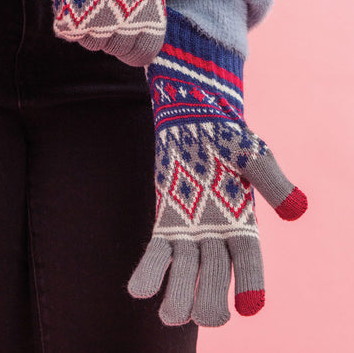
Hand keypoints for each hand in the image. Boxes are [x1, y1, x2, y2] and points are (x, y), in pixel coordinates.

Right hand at [36, 0, 166, 65]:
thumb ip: (148, 12)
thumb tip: (148, 41)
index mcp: (149, 8)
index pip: (146, 50)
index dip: (137, 53)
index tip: (130, 49)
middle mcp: (126, 18)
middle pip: (118, 50)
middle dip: (112, 39)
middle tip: (105, 17)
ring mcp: (99, 22)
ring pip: (94, 43)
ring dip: (91, 29)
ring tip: (90, 1)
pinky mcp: (73, 21)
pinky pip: (73, 35)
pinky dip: (71, 22)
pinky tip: (74, 0)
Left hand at [127, 7, 307, 326]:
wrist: (194, 119)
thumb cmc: (228, 137)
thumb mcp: (255, 156)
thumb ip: (274, 182)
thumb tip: (298, 211)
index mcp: (243, 222)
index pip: (250, 260)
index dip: (251, 284)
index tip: (248, 308)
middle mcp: (218, 233)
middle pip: (215, 275)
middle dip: (209, 298)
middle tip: (201, 317)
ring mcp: (190, 230)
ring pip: (186, 270)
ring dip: (178, 294)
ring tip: (169, 317)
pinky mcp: (166, 221)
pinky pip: (158, 251)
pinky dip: (150, 270)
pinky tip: (138, 291)